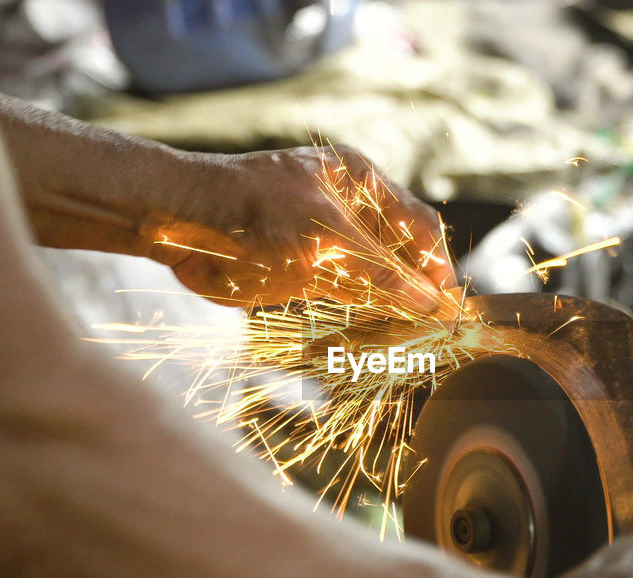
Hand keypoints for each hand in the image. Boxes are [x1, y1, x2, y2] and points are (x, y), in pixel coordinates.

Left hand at [147, 146, 456, 309]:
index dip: (438, 264)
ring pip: (378, 278)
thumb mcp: (327, 238)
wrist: (181, 224)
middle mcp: (350, 209)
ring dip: (397, 306)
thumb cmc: (253, 211)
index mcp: (361, 181)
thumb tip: (430, 301)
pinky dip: (368, 316)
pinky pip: (349, 297)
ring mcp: (328, 242)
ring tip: (420, 340)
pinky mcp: (307, 273)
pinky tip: (386, 337)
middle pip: (402, 253)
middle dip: (420, 288)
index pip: (419, 224)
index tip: (452, 303)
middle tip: (440, 328)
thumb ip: (382, 271)